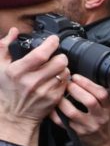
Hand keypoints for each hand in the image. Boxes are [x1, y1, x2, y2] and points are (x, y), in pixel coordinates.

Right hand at [0, 30, 69, 145]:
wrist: (15, 114)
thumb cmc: (8, 89)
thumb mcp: (0, 66)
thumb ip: (4, 46)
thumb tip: (14, 31)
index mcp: (16, 71)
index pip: (40, 55)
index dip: (50, 44)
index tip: (54, 39)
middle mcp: (31, 82)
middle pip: (58, 62)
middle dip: (60, 56)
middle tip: (57, 56)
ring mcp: (44, 91)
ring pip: (65, 72)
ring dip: (63, 67)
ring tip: (56, 68)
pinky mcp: (54, 99)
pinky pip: (66, 83)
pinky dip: (63, 78)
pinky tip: (56, 79)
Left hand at [49, 74, 109, 145]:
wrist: (103, 141)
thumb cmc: (103, 119)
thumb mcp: (108, 107)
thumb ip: (100, 94)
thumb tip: (86, 76)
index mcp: (109, 108)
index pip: (102, 94)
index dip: (88, 84)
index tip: (76, 77)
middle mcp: (100, 117)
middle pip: (89, 101)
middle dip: (75, 89)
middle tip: (66, 84)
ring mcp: (89, 126)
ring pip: (73, 112)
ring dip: (63, 101)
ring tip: (58, 94)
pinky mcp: (78, 133)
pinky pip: (63, 122)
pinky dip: (55, 114)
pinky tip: (52, 107)